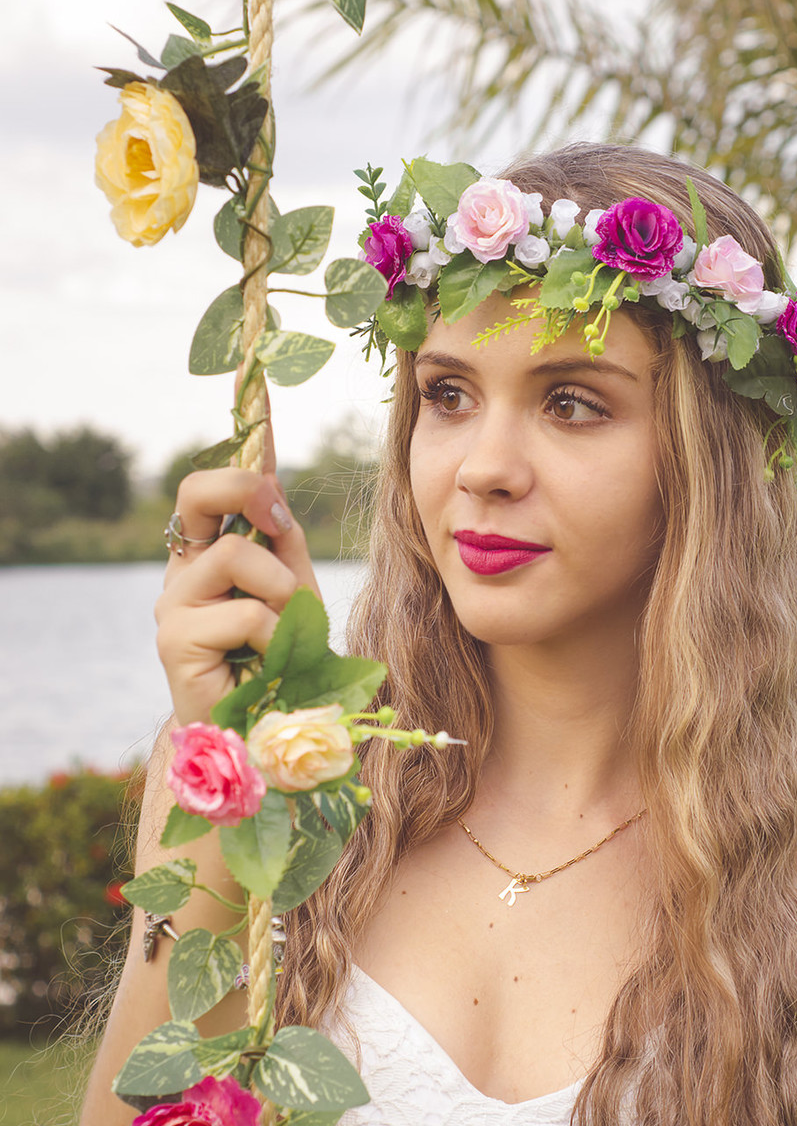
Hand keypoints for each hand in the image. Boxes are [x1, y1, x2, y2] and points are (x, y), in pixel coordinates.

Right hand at [155, 465, 320, 726]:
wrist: (265, 733)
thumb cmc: (282, 662)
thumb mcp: (293, 589)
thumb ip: (281, 541)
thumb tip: (269, 483)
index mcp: (207, 552)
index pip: (213, 485)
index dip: (236, 440)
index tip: (258, 392)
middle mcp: (182, 570)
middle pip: (199, 492)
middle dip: (246, 490)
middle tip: (280, 523)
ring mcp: (173, 603)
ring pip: (237, 556)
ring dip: (282, 592)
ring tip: (284, 631)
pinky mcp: (175, 641)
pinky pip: (247, 614)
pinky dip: (276, 636)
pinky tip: (268, 662)